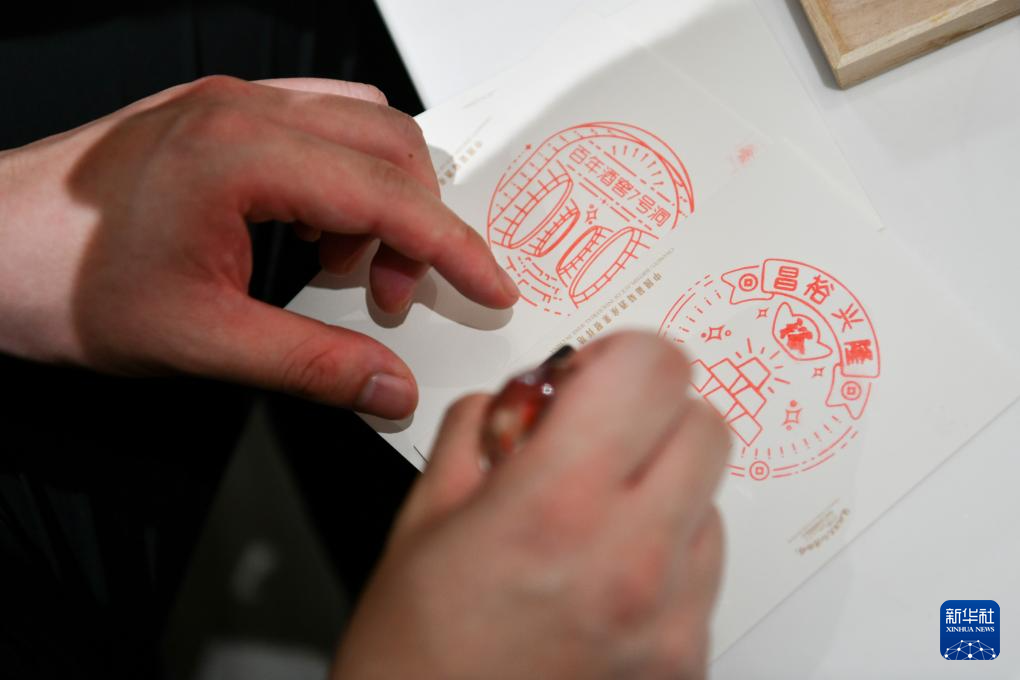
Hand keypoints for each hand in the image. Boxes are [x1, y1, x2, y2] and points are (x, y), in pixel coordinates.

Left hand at [0, 76, 517, 417]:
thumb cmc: (62, 284)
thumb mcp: (200, 343)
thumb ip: (311, 366)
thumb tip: (389, 388)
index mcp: (242, 156)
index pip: (390, 196)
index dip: (454, 247)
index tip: (493, 284)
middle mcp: (245, 110)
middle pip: (392, 145)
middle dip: (417, 226)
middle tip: (391, 298)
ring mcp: (232, 103)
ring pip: (364, 127)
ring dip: (382, 198)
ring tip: (344, 266)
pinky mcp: (221, 113)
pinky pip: (322, 125)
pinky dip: (344, 179)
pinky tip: (312, 232)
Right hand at [333, 332, 730, 678]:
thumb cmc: (414, 653)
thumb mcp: (425, 514)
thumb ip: (484, 429)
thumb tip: (531, 395)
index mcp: (555, 506)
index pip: (653, 369)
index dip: (622, 356)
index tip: (593, 379)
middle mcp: (631, 561)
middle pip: (705, 424)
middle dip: (652, 414)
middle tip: (597, 439)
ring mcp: (672, 618)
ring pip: (712, 495)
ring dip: (663, 484)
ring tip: (595, 520)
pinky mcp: (688, 658)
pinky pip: (706, 565)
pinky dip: (669, 548)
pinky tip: (609, 573)